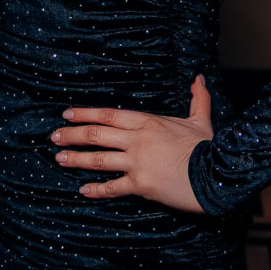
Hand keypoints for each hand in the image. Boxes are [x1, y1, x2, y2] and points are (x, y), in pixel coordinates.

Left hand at [51, 75, 211, 209]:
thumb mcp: (201, 120)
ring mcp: (136, 162)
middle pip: (97, 134)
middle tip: (54, 137)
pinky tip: (82, 191)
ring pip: (98, 159)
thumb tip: (198, 78)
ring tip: (59, 159)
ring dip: (76, 159)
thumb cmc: (207, 148)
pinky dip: (96, 190)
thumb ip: (197, 99)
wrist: (216, 175)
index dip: (85, 114)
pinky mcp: (140, 185)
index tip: (67, 114)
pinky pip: (112, 188)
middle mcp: (137, 140)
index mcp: (148, 122)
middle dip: (72, 135)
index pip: (108, 114)